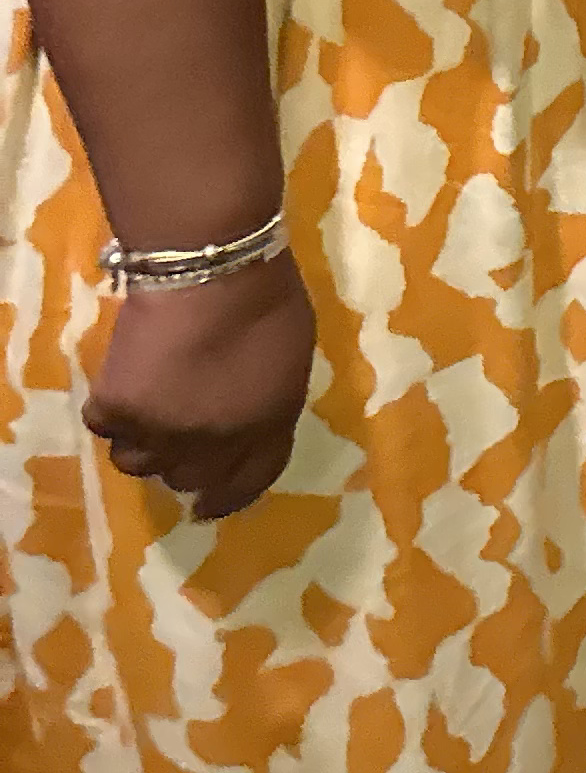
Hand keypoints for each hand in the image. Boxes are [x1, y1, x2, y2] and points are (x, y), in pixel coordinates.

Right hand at [88, 250, 314, 518]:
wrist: (212, 268)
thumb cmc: (267, 300)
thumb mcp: (293, 361)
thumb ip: (270, 403)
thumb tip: (248, 423)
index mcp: (266, 428)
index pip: (249, 483)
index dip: (228, 498)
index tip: (208, 504)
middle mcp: (211, 443)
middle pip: (187, 478)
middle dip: (186, 463)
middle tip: (179, 439)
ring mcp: (159, 429)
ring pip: (137, 462)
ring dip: (144, 444)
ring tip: (149, 415)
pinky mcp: (116, 407)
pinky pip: (105, 427)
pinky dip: (113, 413)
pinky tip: (125, 388)